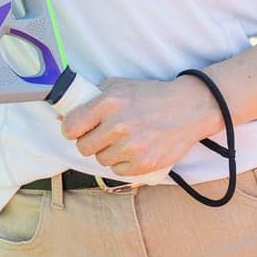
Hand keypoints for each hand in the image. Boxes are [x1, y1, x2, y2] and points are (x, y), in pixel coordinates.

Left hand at [59, 76, 220, 177]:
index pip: (72, 126)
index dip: (71, 129)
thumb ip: (96, 96)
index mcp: (109, 103)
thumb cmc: (152, 95)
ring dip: (108, 152)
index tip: (77, 129)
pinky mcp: (143, 164)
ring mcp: (131, 147)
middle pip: (84, 147)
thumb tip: (68, 111)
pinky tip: (133, 150)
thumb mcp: (122, 85)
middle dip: (90, 142)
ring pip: (101, 160)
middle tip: (102, 135)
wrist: (188, 109)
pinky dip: (122, 163)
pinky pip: (117, 171)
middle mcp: (118, 125)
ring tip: (123, 140)